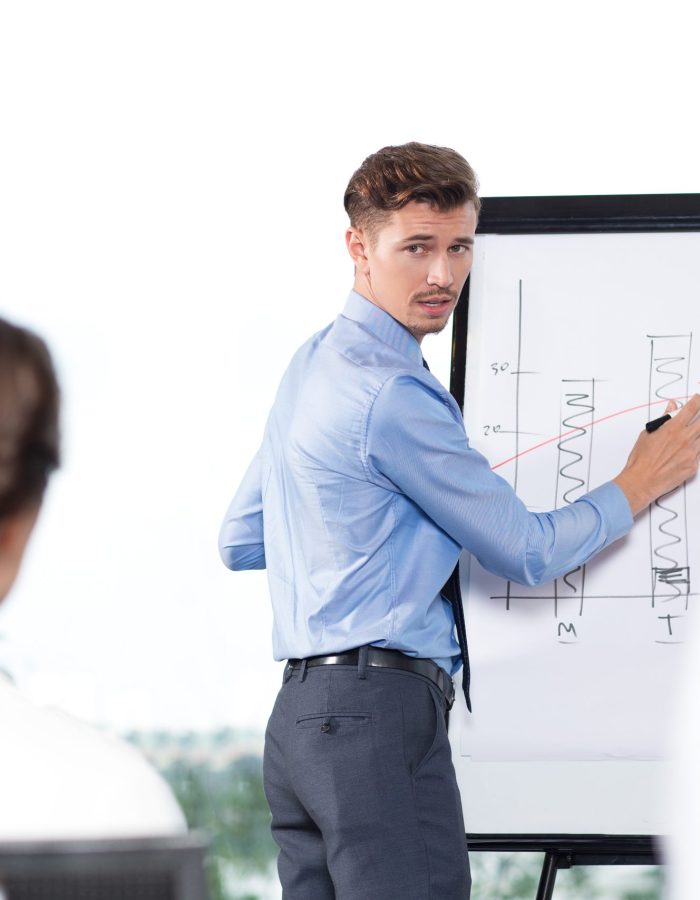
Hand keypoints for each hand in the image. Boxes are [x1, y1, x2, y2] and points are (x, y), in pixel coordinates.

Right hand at [613, 394, 699, 515]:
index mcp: (672, 429)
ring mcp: (691, 453)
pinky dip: (695, 450)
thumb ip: (662, 419)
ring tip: (688, 437)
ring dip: (698, 434)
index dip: (697, 401)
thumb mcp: (648, 434)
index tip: (698, 398)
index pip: (691, 409)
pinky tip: (685, 451)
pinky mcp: (693, 466)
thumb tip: (670, 408)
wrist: (641, 482)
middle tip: (699, 415)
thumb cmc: (641, 460)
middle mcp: (685, 440)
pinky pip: (699, 453)